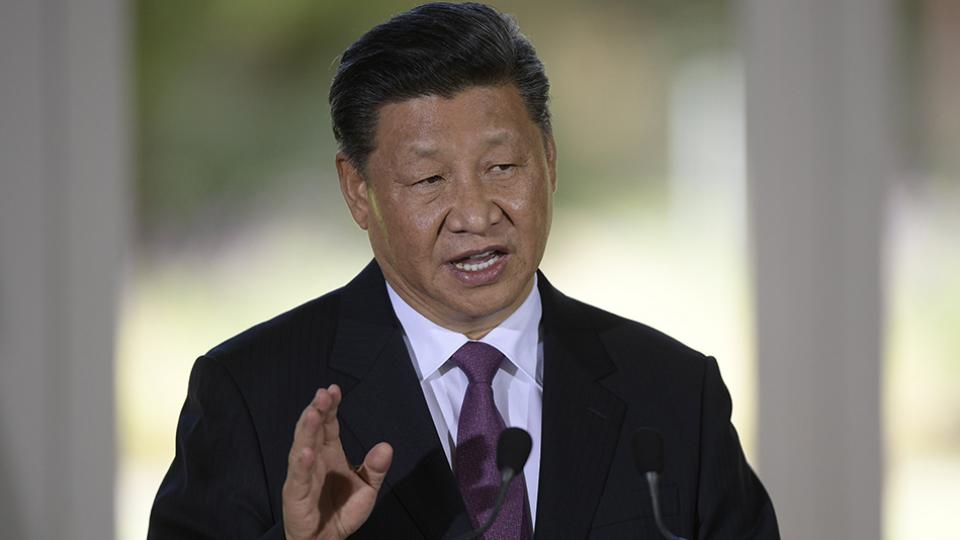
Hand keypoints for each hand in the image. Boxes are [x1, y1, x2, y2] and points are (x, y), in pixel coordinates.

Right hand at [282, 384, 393, 539]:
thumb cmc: (341, 512)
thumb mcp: (367, 488)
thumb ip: (376, 468)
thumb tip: (386, 447)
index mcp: (330, 453)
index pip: (328, 424)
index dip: (331, 407)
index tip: (334, 390)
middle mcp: (314, 459)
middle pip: (313, 429)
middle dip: (317, 410)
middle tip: (323, 394)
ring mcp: (303, 475)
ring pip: (302, 447)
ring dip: (306, 430)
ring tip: (313, 413)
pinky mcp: (296, 494)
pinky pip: (299, 476)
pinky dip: (301, 464)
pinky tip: (306, 451)